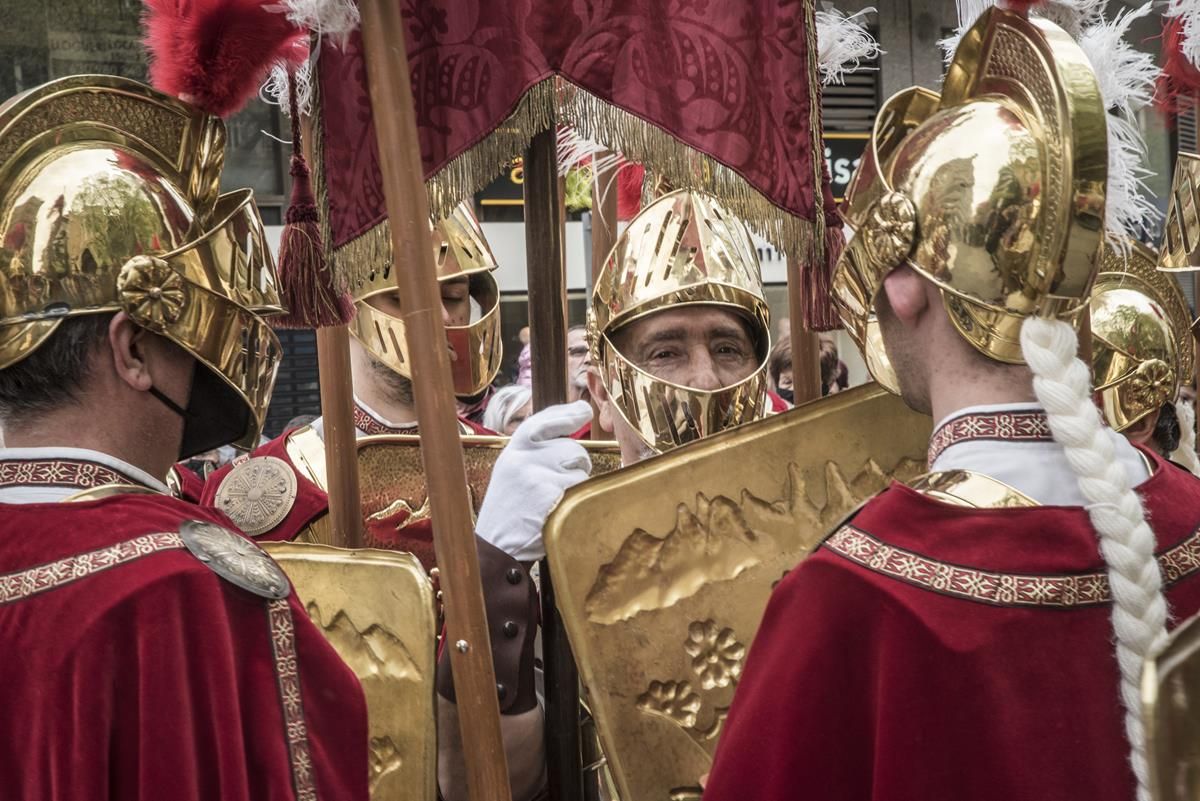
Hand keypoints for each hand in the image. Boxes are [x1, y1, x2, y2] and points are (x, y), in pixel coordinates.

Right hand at [475, 400, 592, 560]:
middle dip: (576, 463)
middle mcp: (525, 457)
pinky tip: (558, 511)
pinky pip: (581, 489)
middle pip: (572, 447)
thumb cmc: (508, 512)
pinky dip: (577, 500)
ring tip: (554, 500)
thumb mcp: (512, 472)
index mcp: (513, 450)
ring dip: (577, 484)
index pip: (544, 421)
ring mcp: (539, 475)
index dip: (567, 414)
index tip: (583, 411)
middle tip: (560, 483)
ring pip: (580, 469)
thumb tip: (568, 432)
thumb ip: (534, 452)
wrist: (496, 547)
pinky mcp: (553, 495)